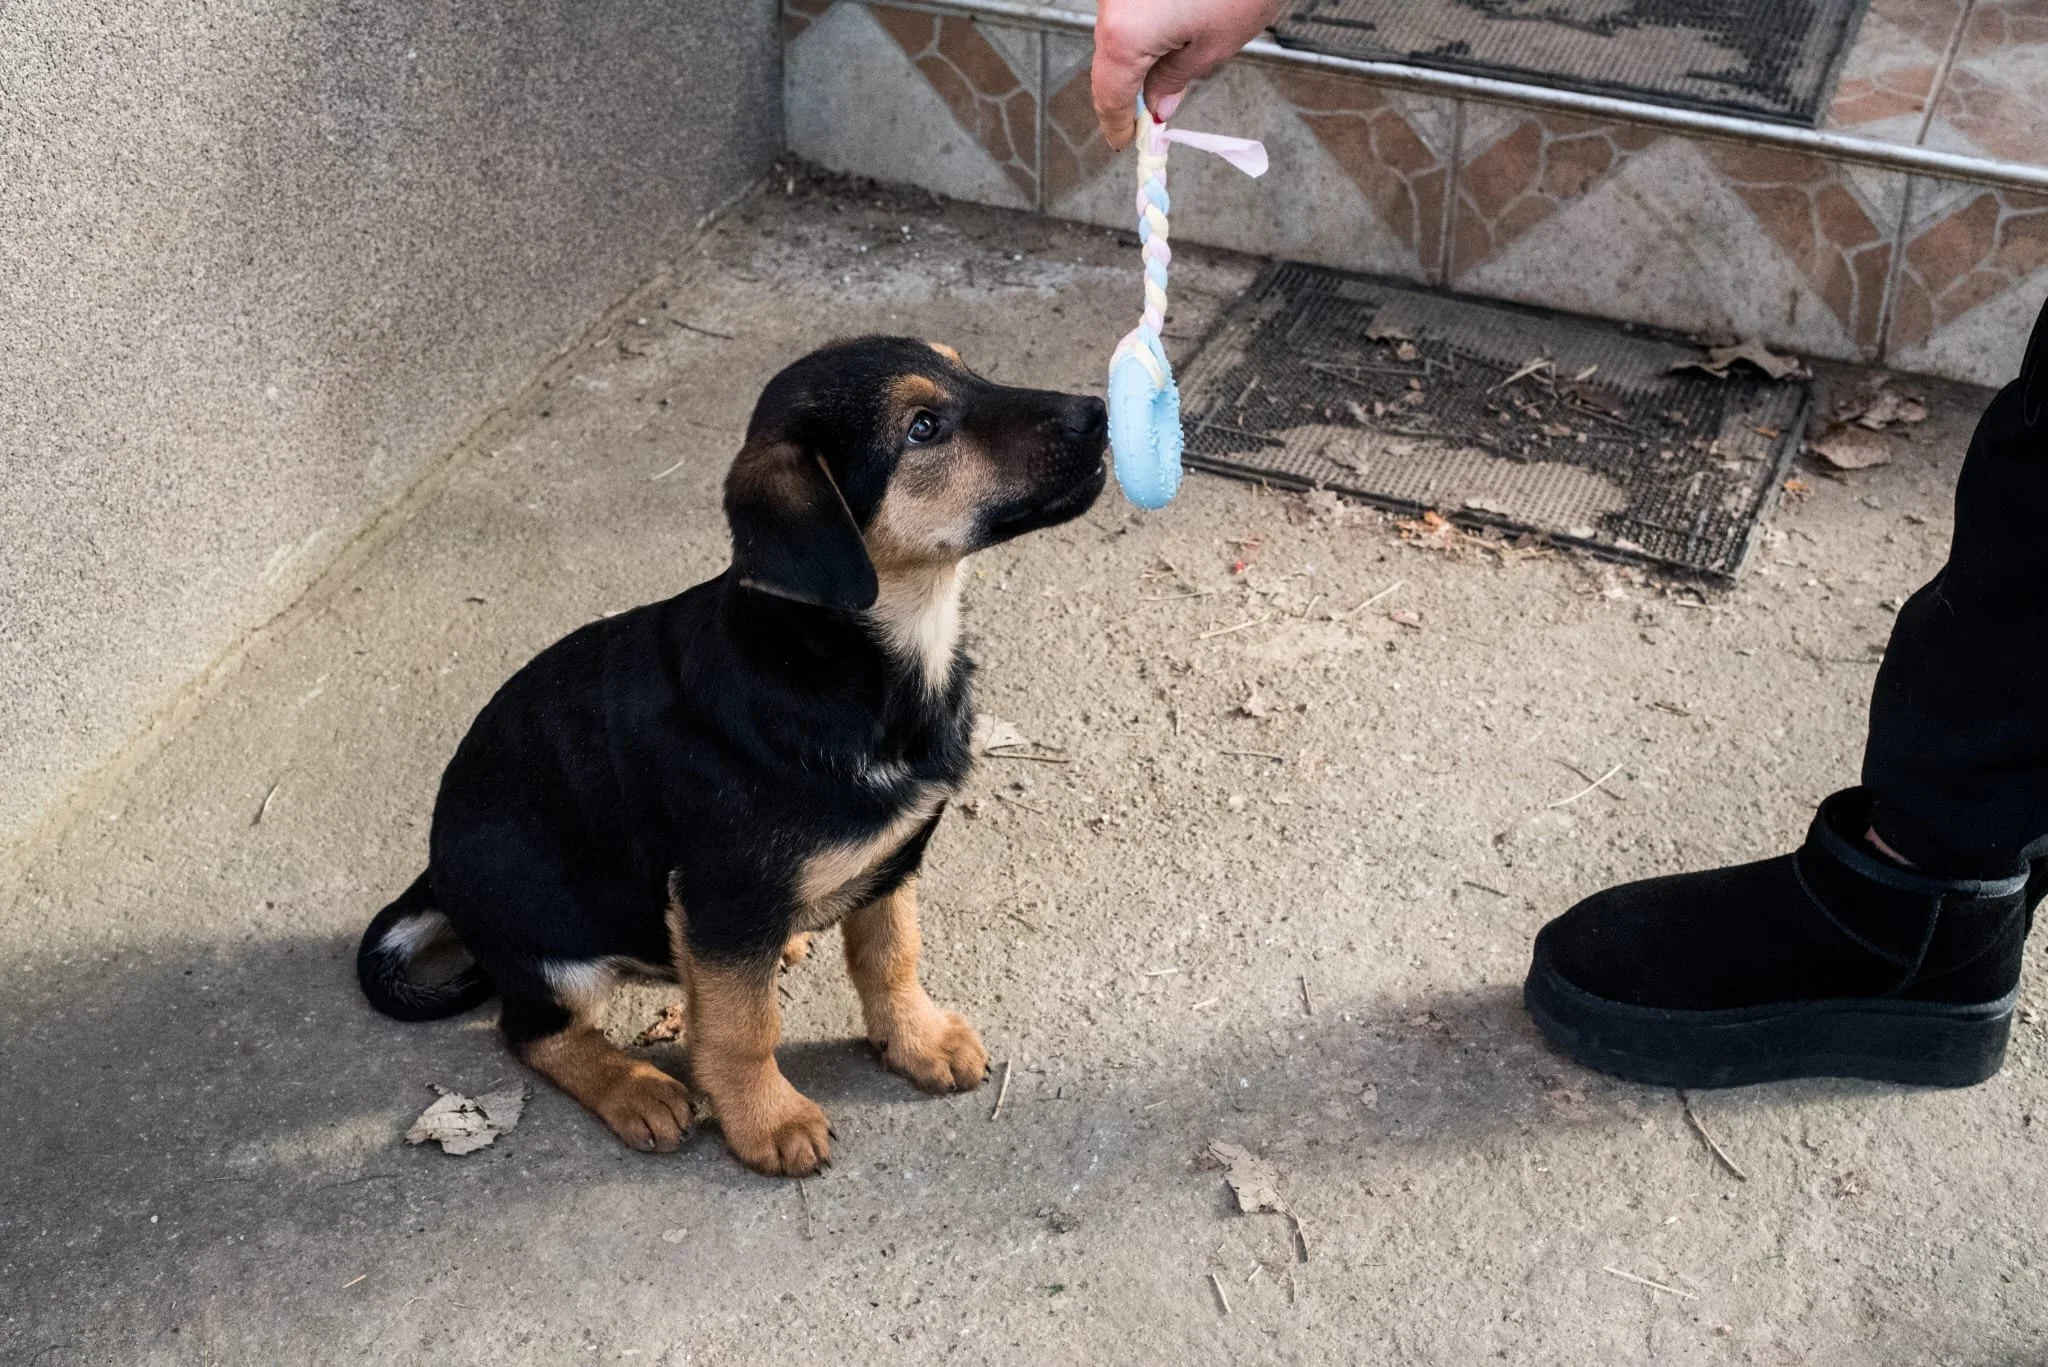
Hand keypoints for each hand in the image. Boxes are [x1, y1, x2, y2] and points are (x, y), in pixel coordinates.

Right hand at [1091, 0, 1288, 149]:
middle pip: (1109, 62)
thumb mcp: (1215, 45)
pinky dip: (1146, 25)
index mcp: (1125, 35)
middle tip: (1155, 113)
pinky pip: (1129, 8)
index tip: (1125, 140)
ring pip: (1118, 32)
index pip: (1109, 96)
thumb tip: (1159, 105)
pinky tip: (1177, 26)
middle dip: (1132, 89)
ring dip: (1141, 53)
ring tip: (1178, 61)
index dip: (1117, 124)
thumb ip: (1177, 79)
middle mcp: (1110, 6)